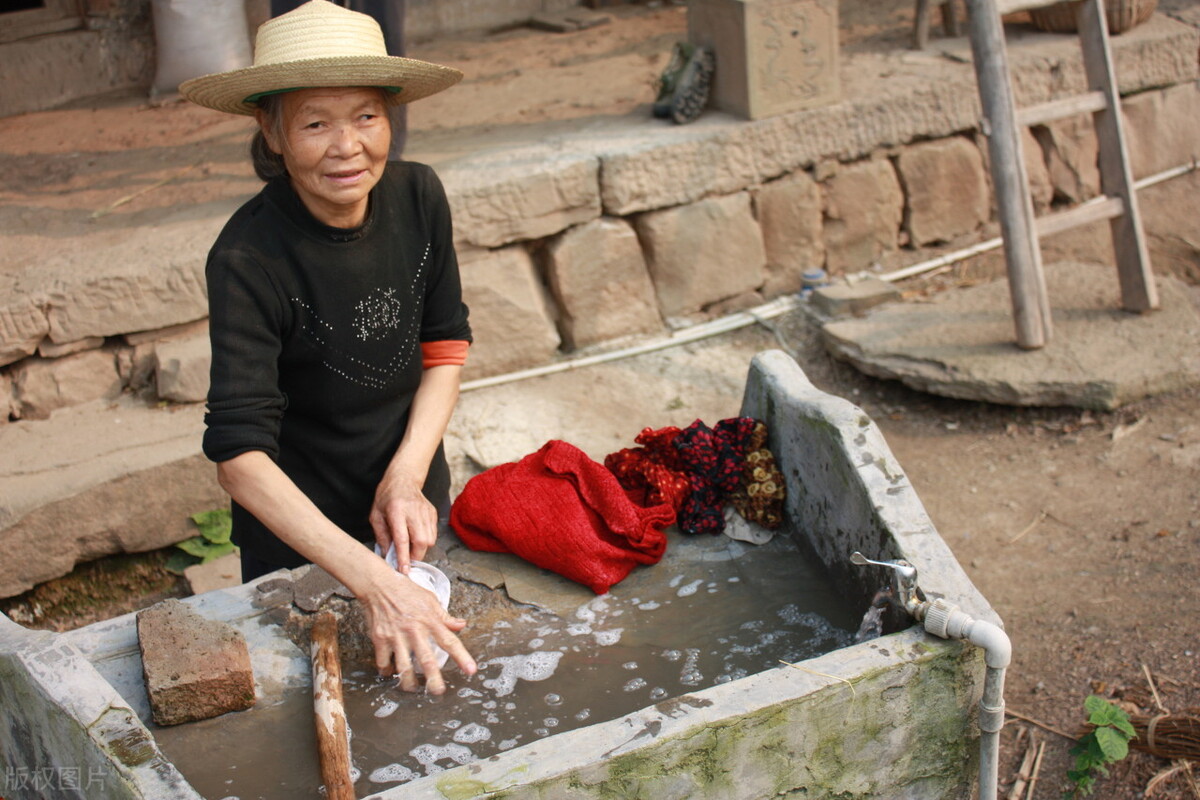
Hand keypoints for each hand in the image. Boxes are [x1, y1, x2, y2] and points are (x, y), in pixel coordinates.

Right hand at [359, 571, 476, 693]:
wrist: (379, 585)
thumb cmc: (406, 591)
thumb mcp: (430, 600)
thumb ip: (445, 616)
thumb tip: (461, 625)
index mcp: (430, 621)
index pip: (450, 641)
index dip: (461, 657)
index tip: (471, 670)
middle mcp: (415, 630)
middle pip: (427, 660)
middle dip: (434, 679)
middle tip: (439, 692)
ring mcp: (397, 636)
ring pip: (403, 666)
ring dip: (408, 682)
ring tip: (413, 690)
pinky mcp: (380, 639)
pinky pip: (383, 661)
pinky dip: (387, 670)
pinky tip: (390, 674)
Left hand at [370, 472, 437, 573]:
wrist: (403, 479)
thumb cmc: (386, 498)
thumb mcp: (376, 516)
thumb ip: (381, 536)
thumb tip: (388, 555)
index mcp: (396, 510)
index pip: (403, 538)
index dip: (403, 556)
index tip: (404, 570)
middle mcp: (414, 511)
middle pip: (421, 541)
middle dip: (415, 556)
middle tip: (406, 560)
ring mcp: (426, 511)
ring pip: (430, 540)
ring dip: (420, 549)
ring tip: (410, 547)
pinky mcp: (433, 513)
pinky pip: (433, 534)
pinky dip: (425, 540)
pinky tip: (416, 536)